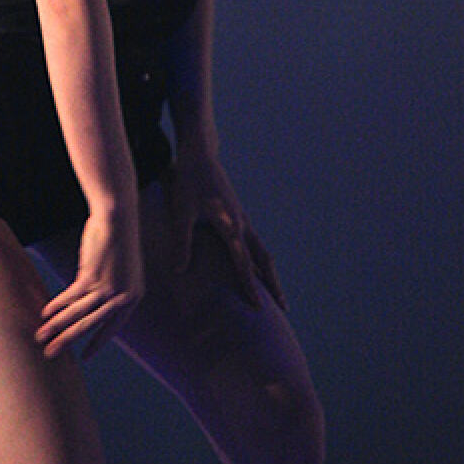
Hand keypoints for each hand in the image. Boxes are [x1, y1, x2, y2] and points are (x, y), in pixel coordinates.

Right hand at [35, 209, 144, 358]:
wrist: (118, 218)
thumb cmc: (119, 240)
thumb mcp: (122, 270)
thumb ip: (110, 288)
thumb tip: (89, 301)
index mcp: (133, 297)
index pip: (113, 328)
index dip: (98, 342)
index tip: (86, 357)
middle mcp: (122, 297)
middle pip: (91, 325)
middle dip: (69, 341)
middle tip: (52, 354)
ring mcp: (107, 287)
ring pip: (77, 314)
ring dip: (57, 326)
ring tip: (41, 337)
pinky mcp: (92, 277)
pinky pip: (71, 296)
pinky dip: (56, 305)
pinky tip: (45, 312)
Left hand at [168, 151, 287, 310]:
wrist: (201, 155)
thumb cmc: (189, 182)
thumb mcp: (181, 212)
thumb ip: (182, 242)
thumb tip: (179, 271)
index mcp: (231, 226)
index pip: (243, 263)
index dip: (250, 287)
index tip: (258, 307)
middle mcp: (242, 224)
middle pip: (263, 260)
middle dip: (272, 285)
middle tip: (284, 308)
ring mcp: (242, 219)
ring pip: (262, 252)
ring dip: (269, 273)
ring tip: (276, 293)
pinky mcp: (238, 215)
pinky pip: (254, 243)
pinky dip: (259, 260)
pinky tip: (257, 268)